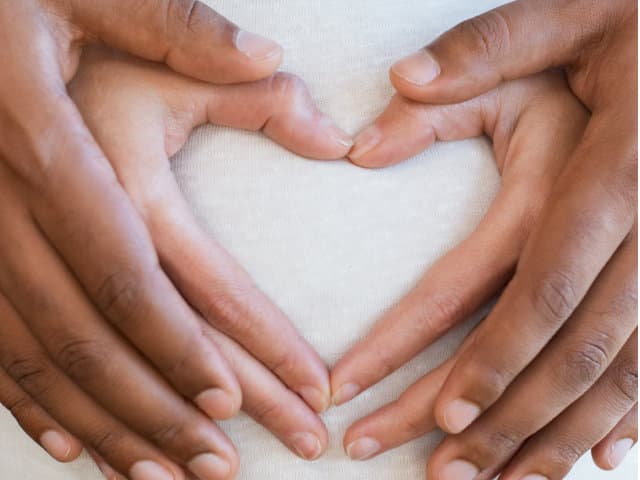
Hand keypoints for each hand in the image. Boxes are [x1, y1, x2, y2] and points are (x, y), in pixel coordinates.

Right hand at [0, 2, 348, 478]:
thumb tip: (272, 56)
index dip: (186, 342)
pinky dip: (35, 406)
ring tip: (171, 477)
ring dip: (108, 427)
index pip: (132, 271)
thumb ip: (179, 29)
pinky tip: (75, 446)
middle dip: (164, 410)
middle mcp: (3, 208)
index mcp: (50, 145)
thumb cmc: (11, 4)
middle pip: (92, 337)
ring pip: (38, 362)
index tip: (240, 399)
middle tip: (227, 466)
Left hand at [333, 1, 636, 478]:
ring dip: (557, 437)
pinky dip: (628, 417)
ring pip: (622, 374)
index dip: (492, 356)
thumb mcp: (572, 16)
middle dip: (507, 419)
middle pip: (574, 351)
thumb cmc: (637, 26)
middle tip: (442, 473)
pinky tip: (596, 457)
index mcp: (611, 173)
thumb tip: (398, 85)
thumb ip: (487, 48)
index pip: (541, 286)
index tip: (440, 413)